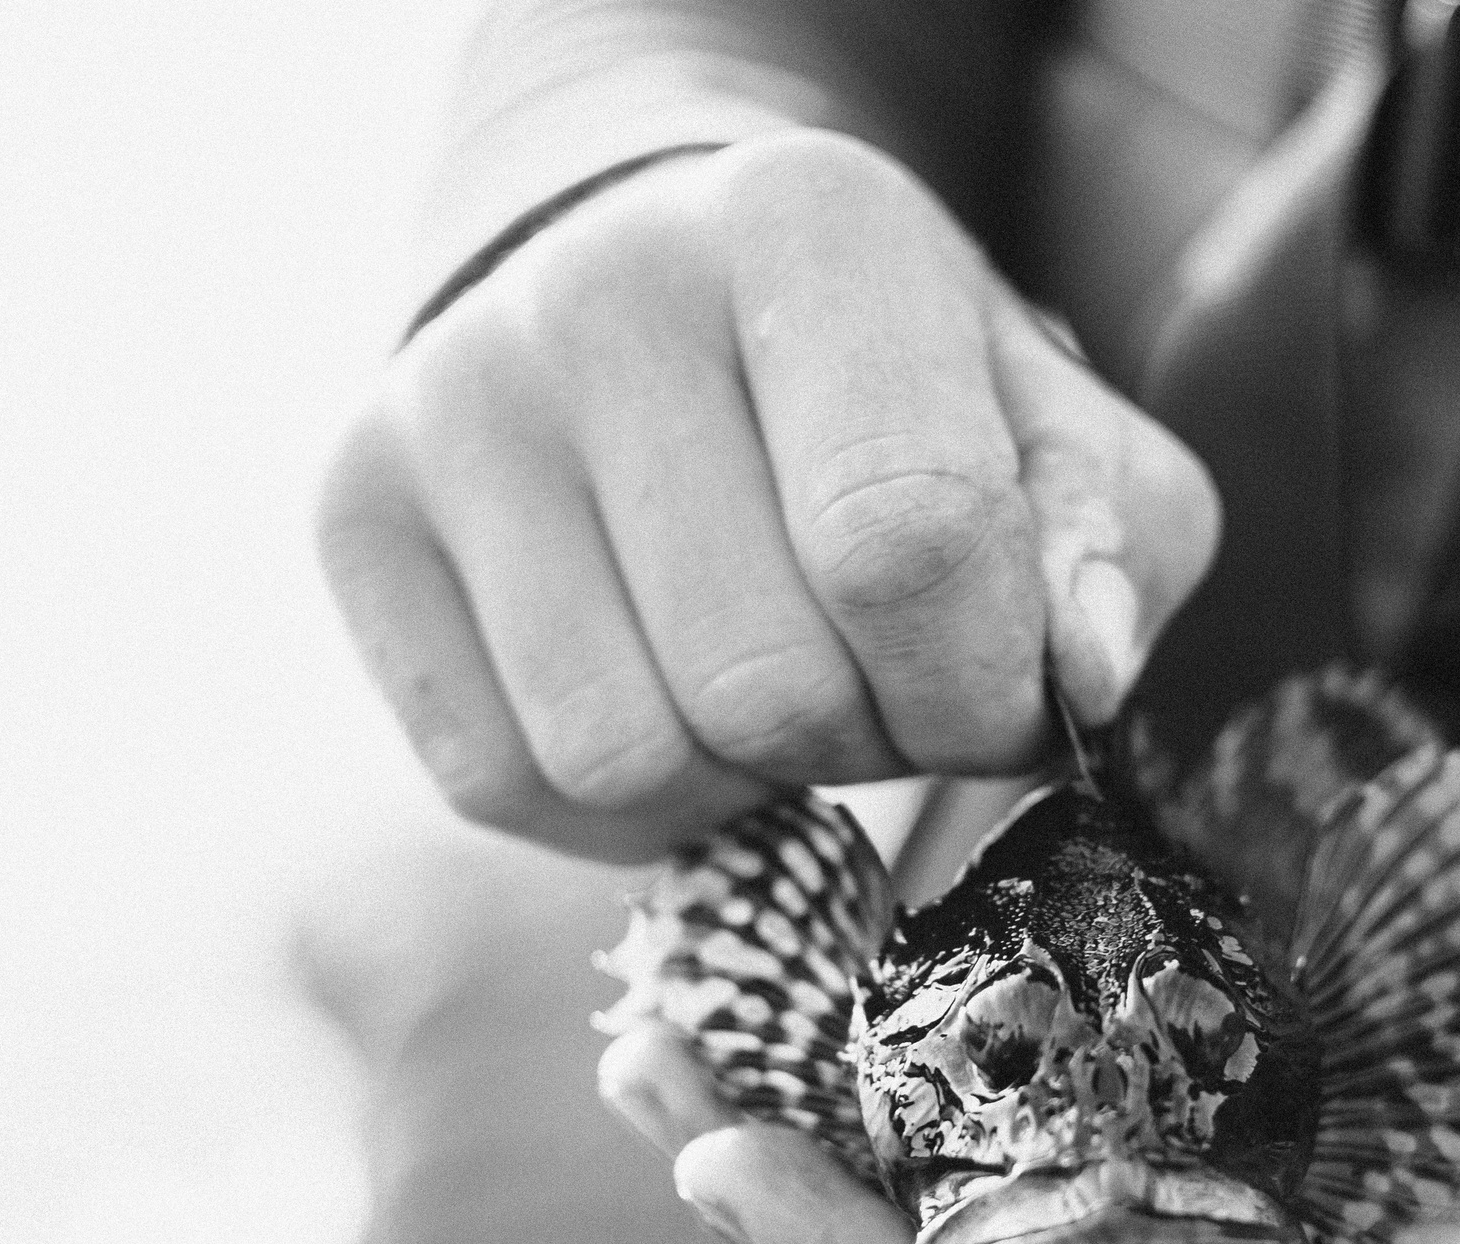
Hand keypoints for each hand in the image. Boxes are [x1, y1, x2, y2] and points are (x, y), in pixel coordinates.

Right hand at [319, 131, 1217, 863]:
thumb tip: (1082, 680)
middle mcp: (599, 291)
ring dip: (739, 777)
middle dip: (862, 739)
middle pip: (761, 686)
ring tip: (768, 671)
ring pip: (624, 754)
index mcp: (809, 227)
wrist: (659, 290)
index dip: (976, 686)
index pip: (903, 549)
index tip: (990, 684)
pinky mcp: (353, 509)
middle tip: (872, 673)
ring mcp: (451, 401)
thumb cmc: (891, 383)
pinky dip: (621, 800)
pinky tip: (667, 696)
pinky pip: (503, 781)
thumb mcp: (1051, 429)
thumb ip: (1107, 549)